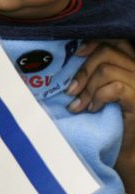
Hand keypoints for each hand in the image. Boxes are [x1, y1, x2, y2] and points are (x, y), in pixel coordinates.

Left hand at [66, 40, 134, 190]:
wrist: (126, 153)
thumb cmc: (108, 122)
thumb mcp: (97, 91)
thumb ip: (92, 73)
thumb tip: (66, 58)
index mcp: (132, 67)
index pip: (117, 40)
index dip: (94, 41)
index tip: (76, 52)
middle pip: (108, 50)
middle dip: (83, 69)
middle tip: (71, 90)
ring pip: (107, 69)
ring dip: (87, 87)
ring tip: (80, 105)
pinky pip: (114, 88)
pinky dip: (98, 97)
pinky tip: (93, 110)